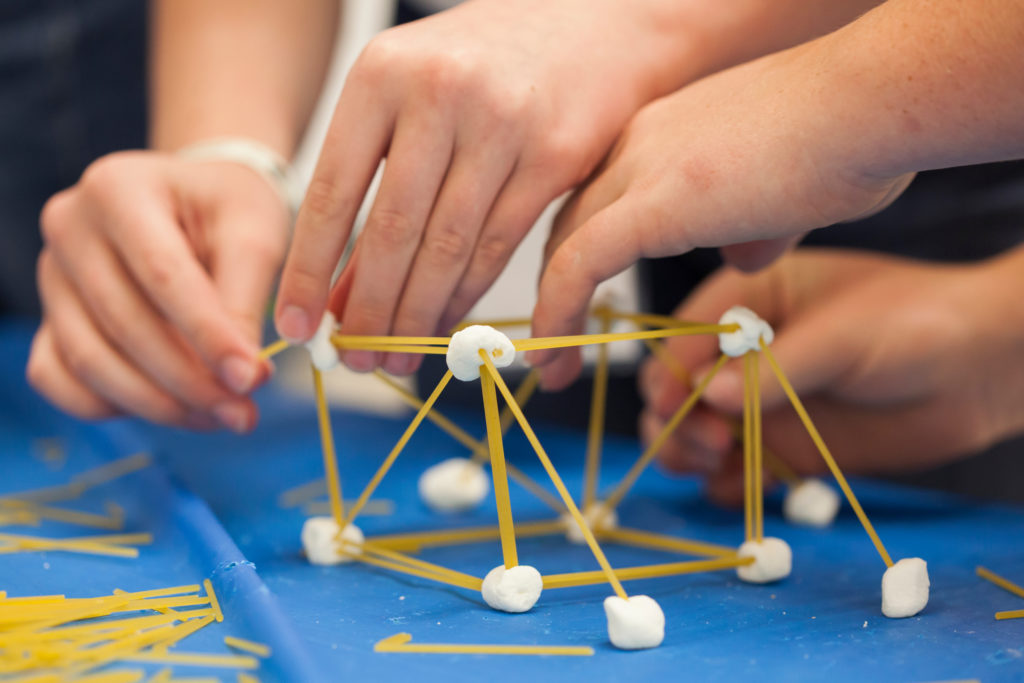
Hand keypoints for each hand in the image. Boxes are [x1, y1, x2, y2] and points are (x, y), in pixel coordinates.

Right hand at [27, 152, 288, 430]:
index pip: (163, 276)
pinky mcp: (48, 318)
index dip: (208, 335)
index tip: (250, 378)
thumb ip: (246, 300)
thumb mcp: (254, 235)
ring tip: (222, 414)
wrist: (196, 203)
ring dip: (160, 404)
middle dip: (191, 382)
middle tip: (245, 413)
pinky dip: (113, 407)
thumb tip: (244, 377)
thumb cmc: (228, 212)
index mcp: (119, 188)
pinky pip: (58, 378)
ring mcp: (51, 276)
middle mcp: (69, 228)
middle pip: (125, 325)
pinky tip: (173, 410)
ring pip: (91, 362)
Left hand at [275, 0, 696, 374]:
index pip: (333, 191)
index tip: (294, 323)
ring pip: (448, 247)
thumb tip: (337, 293)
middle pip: (393, 230)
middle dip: (369, 309)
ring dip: (418, 315)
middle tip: (356, 359)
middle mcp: (440, 92)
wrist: (593, 24)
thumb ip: (372, 183)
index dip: (310, 269)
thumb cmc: (486, 65)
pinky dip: (468, 295)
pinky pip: (499, 246)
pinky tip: (446, 324)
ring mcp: (503, 123)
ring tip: (397, 356)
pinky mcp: (555, 156)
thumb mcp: (412, 98)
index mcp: (383, 72)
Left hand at [531, 43, 913, 388]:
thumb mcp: (789, 196)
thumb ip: (753, 226)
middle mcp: (639, 141)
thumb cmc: (853, 140)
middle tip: (556, 347)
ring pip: (564, 245)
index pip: (601, 200)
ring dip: (552, 314)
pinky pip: (578, 265)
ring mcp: (639, 165)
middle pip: (571, 223)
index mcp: (665, 134)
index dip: (586, 256)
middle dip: (558, 289)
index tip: (583, 307)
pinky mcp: (651, 202)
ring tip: (552, 372)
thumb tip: (741, 255)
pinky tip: (556, 351)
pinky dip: (559, 312)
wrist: (873, 106)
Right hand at [638, 248, 1023, 505]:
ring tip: (718, 462)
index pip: (683, 336)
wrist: (982, 370)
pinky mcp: (784, 447)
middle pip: (675, 390)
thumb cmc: (916, 324)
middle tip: (712, 443)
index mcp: (749, 302)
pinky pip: (735, 472)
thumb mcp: (842, 335)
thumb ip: (774, 367)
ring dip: (689, 452)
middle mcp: (743, 354)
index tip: (673, 405)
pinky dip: (728, 485)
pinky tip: (752, 486)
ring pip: (693, 433)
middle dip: (676, 419)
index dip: (669, 371)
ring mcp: (761, 403)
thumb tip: (706, 395)